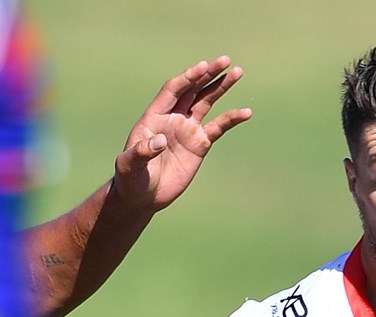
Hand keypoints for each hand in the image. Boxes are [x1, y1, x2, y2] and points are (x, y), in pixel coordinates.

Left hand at [112, 56, 253, 214]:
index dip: (188, 78)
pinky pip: (218, 127)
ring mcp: (187, 130)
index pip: (173, 90)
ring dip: (221, 87)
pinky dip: (232, 118)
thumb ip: (142, 151)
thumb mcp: (129, 165)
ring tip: (237, 72)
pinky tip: (246, 112)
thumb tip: (159, 140)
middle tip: (225, 60)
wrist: (143, 197)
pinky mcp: (200, 144)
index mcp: (154, 117)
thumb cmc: (130, 179)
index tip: (203, 67)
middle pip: (192, 89)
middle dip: (208, 74)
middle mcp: (172, 118)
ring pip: (206, 102)